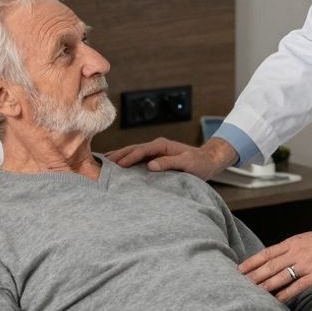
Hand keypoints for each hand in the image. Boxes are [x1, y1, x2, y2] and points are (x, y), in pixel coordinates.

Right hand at [105, 136, 236, 179]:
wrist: (208, 161)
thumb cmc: (199, 163)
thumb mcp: (187, 163)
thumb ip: (170, 163)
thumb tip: (150, 165)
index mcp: (162, 145)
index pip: (141, 150)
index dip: (129, 157)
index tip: (117, 165)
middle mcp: (157, 146)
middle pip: (133, 149)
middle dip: (118, 155)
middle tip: (102, 163)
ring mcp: (155, 151)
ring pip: (133, 152)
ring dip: (119, 156)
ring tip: (104, 162)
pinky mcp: (156, 157)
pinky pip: (138, 158)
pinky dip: (126, 160)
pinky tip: (118, 164)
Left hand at [238, 227, 311, 302]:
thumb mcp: (306, 240)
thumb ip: (292, 249)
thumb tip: (277, 258)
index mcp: (293, 243)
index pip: (267, 253)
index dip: (252, 261)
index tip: (240, 268)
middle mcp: (297, 253)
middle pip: (270, 265)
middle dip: (254, 275)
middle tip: (241, 284)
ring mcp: (306, 264)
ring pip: (281, 276)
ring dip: (266, 285)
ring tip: (254, 293)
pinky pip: (297, 286)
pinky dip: (285, 293)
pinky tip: (277, 299)